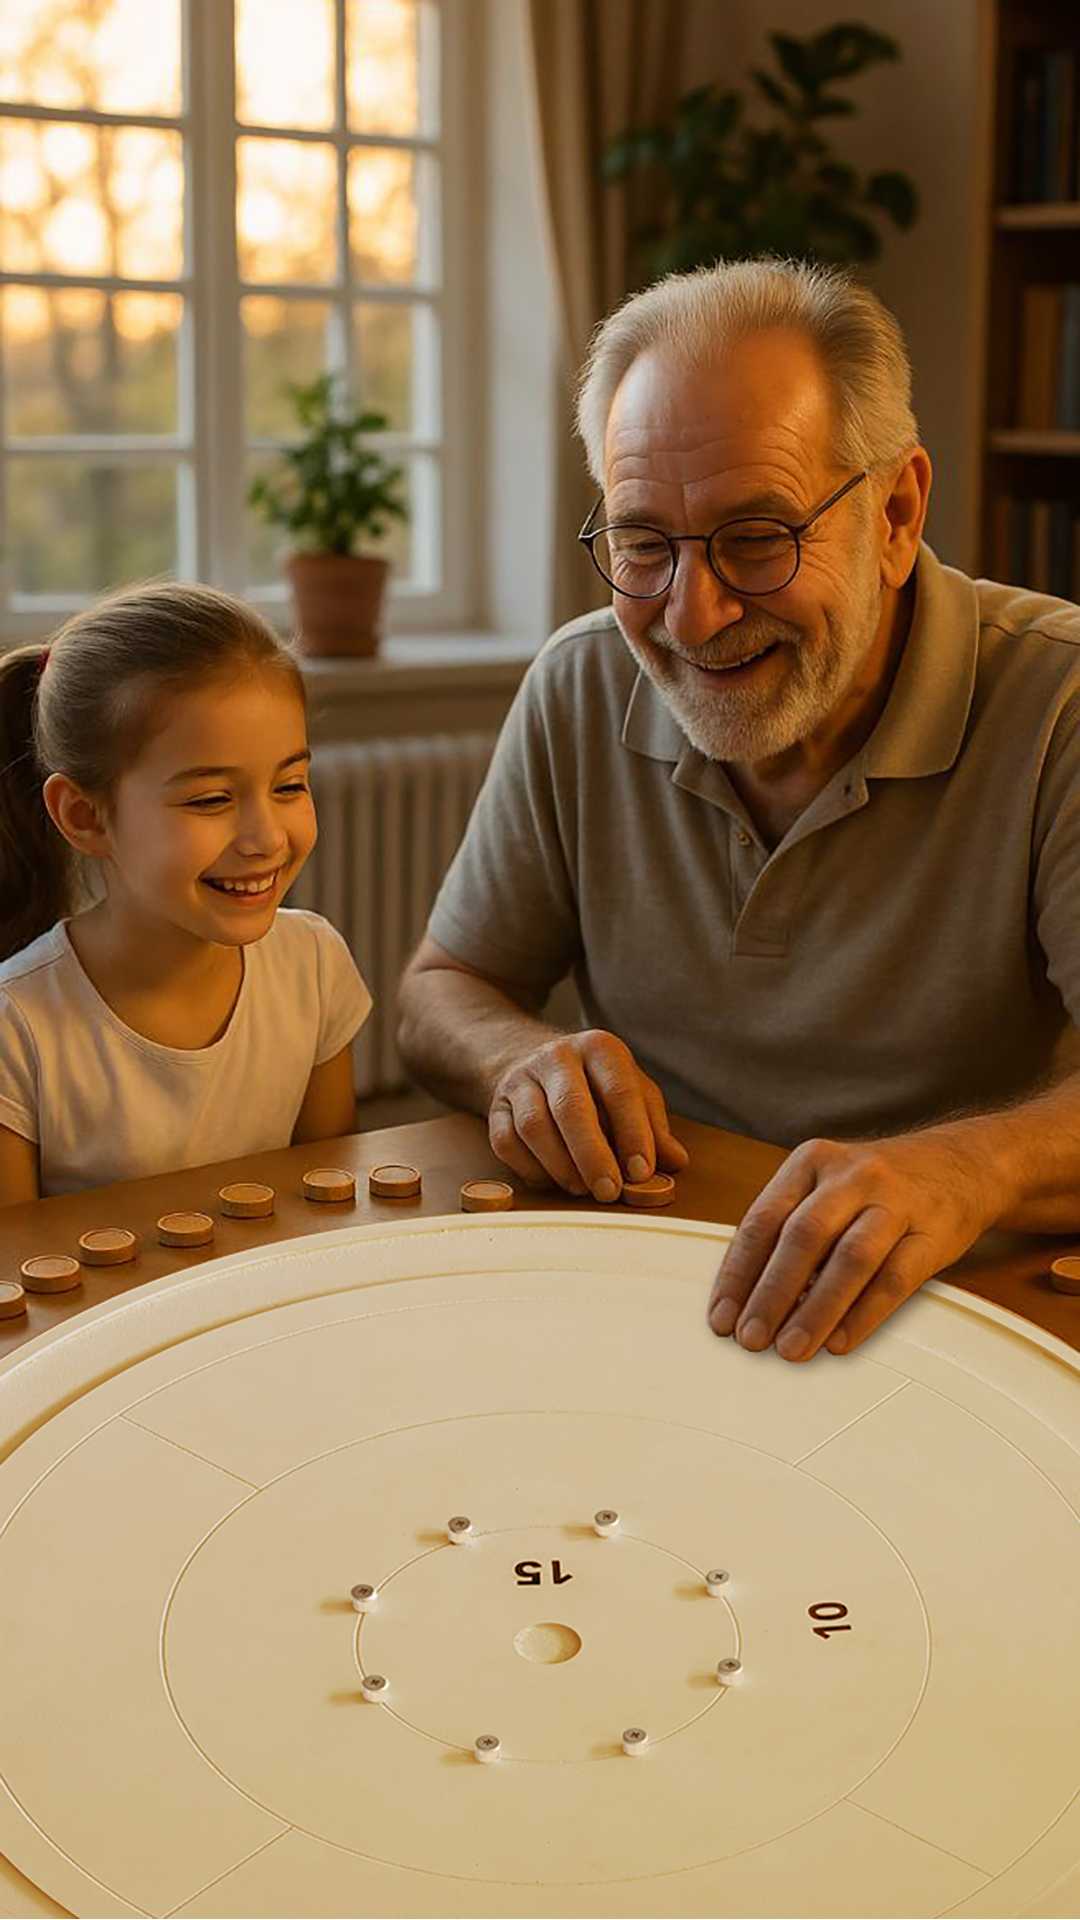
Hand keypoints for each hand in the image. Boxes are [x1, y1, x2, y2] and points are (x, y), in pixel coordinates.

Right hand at [488, 1029, 688, 1200]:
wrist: (531, 1059)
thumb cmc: (594, 1083)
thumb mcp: (632, 1091)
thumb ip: (653, 1125)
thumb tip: (675, 1161)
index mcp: (599, 1048)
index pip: (619, 1091)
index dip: (632, 1134)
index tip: (641, 1172)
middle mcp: (557, 1057)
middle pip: (571, 1107)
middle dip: (592, 1155)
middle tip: (609, 1191)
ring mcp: (521, 1080)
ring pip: (534, 1126)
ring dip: (561, 1166)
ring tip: (583, 1190)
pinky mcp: (496, 1105)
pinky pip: (507, 1142)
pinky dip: (531, 1169)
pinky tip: (554, 1181)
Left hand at [707, 1128, 998, 1359]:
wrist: (964, 1164)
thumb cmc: (880, 1186)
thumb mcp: (828, 1186)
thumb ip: (790, 1231)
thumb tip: (750, 1300)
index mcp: (811, 1162)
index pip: (763, 1220)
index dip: (738, 1273)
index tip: (722, 1317)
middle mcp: (851, 1175)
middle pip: (802, 1236)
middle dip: (771, 1293)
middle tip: (751, 1339)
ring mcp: (895, 1201)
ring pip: (849, 1258)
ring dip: (815, 1309)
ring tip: (791, 1349)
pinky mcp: (932, 1232)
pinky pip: (895, 1278)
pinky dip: (864, 1314)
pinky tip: (840, 1342)